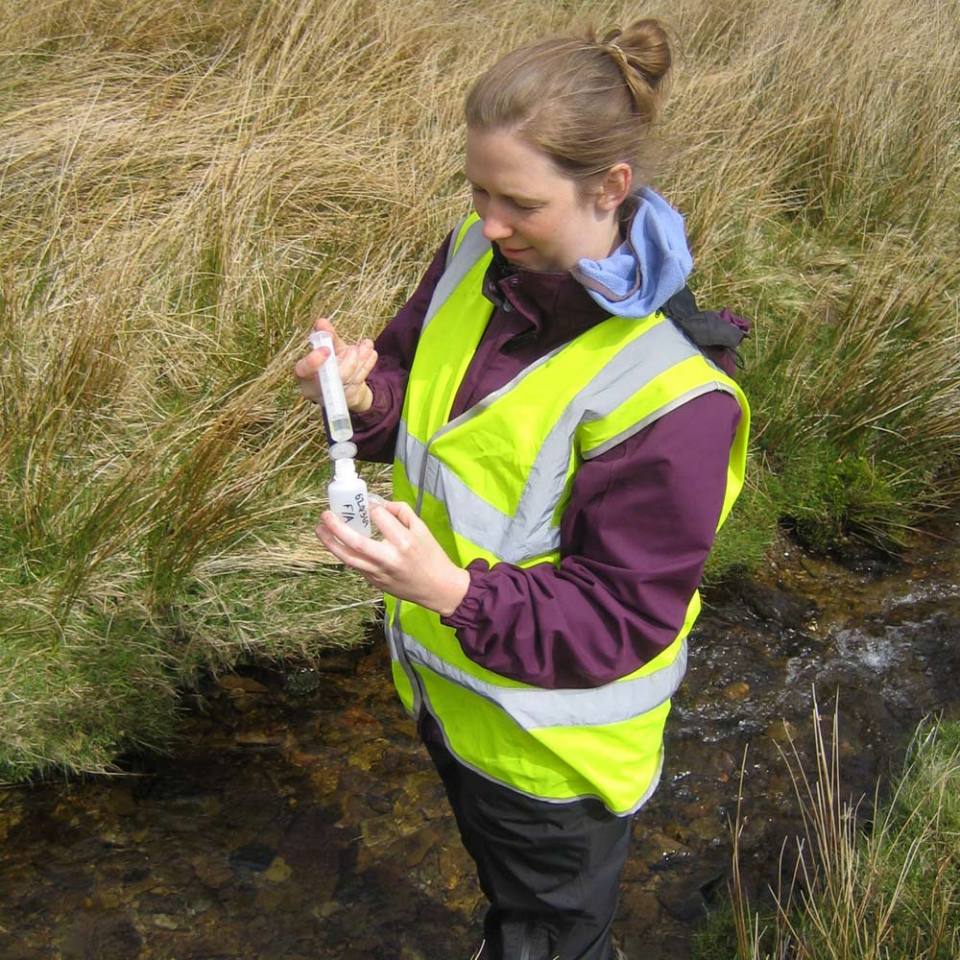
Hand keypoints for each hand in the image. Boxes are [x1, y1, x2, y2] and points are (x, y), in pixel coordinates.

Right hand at [293, 317, 377, 412]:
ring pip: (349, 379)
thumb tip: (321, 322)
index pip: (303, 370)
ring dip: (360, 360)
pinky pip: (361, 380)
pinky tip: (371, 353)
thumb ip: (326, 337)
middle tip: (353, 349)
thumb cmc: (332, 363)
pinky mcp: (350, 397)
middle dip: (346, 362)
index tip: (326, 349)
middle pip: (332, 378)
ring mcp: (334, 395)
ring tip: (367, 345)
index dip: (313, 361)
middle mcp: (317, 388)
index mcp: (305, 375)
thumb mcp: (328, 349)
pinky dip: (367, 364)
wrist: (346, 383)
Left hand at [316, 501, 469, 616]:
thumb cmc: (432, 556)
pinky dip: (344, 553)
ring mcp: (379, 573)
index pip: (379, 517)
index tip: (368, 505)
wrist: (438, 588)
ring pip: (348, 557)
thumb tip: (379, 505)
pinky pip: (355, 565)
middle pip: (356, 541)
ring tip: (319, 529)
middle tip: (325, 514)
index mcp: (404, 541)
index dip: (371, 508)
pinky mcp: (374, 582)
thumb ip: (401, 512)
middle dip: (337, 526)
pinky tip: (336, 543)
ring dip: (330, 542)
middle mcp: (389, 558)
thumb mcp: (423, 529)